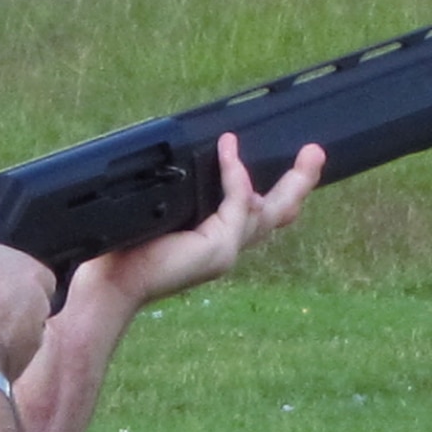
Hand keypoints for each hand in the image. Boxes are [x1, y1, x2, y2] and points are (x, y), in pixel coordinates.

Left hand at [82, 133, 323, 310]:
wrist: (114, 279)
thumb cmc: (127, 248)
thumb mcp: (163, 211)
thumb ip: (185, 191)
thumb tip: (201, 155)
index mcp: (213, 238)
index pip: (253, 214)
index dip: (274, 190)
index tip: (286, 163)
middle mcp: (226, 246)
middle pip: (276, 215)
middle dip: (300, 185)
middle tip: (317, 156)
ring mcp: (227, 249)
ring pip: (270, 212)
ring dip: (292, 182)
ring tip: (308, 155)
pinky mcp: (220, 248)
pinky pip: (238, 203)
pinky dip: (235, 175)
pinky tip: (229, 152)